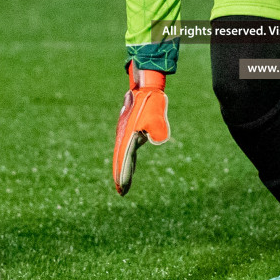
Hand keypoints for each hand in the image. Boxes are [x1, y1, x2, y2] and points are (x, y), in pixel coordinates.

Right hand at [112, 62, 169, 195]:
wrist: (146, 86)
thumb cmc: (151, 102)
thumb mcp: (156, 115)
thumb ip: (157, 129)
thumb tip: (157, 139)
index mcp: (128, 135)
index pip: (124, 159)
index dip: (123, 174)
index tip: (122, 189)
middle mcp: (124, 136)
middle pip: (121, 160)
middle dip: (121, 176)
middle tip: (121, 192)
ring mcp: (125, 133)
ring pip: (123, 155)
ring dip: (124, 169)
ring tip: (124, 184)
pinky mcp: (129, 130)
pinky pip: (127, 149)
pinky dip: (128, 159)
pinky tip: (131, 165)